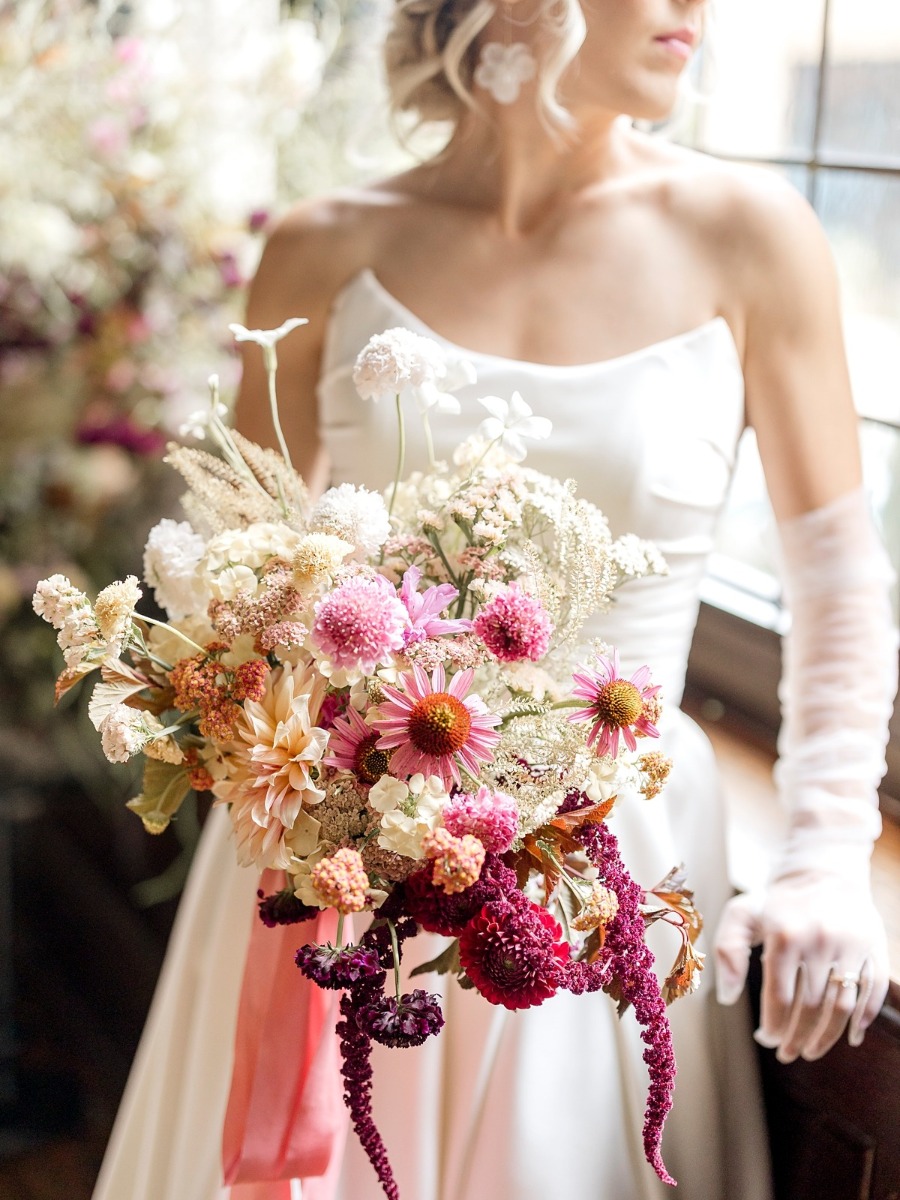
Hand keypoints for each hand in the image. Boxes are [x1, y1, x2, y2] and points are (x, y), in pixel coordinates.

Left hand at [713, 874, 888, 1061]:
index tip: (766, 1040)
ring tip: (811, 1052)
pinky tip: (852, 1038)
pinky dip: (865, 1019)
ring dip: (827, 1037)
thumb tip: (728, 999)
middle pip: (810, 1008)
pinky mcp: (874, 948)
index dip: (772, 1026)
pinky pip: (874, 992)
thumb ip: (727, 952)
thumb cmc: (776, 902)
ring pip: (842, 1006)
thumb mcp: (742, 915)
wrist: (822, 872)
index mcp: (785, 937)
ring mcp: (850, 946)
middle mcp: (820, 942)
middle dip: (796, 1038)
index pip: (780, 998)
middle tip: (787, 1054)